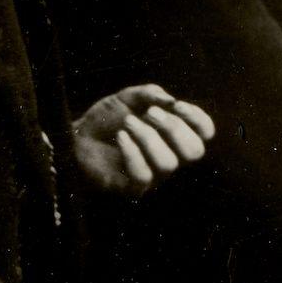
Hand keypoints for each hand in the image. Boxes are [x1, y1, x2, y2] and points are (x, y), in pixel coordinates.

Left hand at [72, 83, 213, 194]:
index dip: (198, 119)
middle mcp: (170, 157)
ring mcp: (153, 175)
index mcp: (175, 136)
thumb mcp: (129, 98)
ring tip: (127, 123)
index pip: (205, 133)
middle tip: (149, 114)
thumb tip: (171, 102)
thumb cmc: (107, 119)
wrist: (76, 137)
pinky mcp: (132, 188)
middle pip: (194, 151)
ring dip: (148, 137)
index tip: (177, 105)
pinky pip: (143, 176)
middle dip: (174, 128)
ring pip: (168, 164)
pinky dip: (132, 152)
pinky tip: (121, 137)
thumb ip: (150, 94)